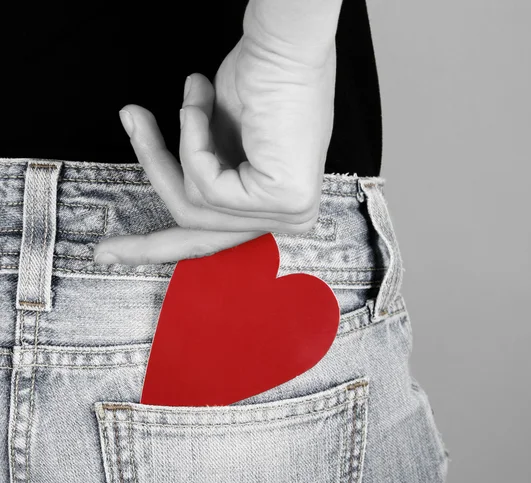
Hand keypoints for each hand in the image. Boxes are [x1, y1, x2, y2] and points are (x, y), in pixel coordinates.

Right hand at [93, 0, 342, 265]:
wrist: (280, 43)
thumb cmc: (256, 81)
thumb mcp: (218, 141)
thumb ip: (203, 173)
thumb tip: (166, 177)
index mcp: (275, 204)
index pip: (214, 237)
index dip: (159, 248)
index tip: (110, 255)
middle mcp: (288, 216)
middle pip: (200, 235)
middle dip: (145, 246)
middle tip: (104, 251)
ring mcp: (290, 212)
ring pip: (193, 204)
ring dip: (174, 145)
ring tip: (190, 99)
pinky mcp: (285, 199)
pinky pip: (205, 185)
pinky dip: (192, 138)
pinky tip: (202, 103)